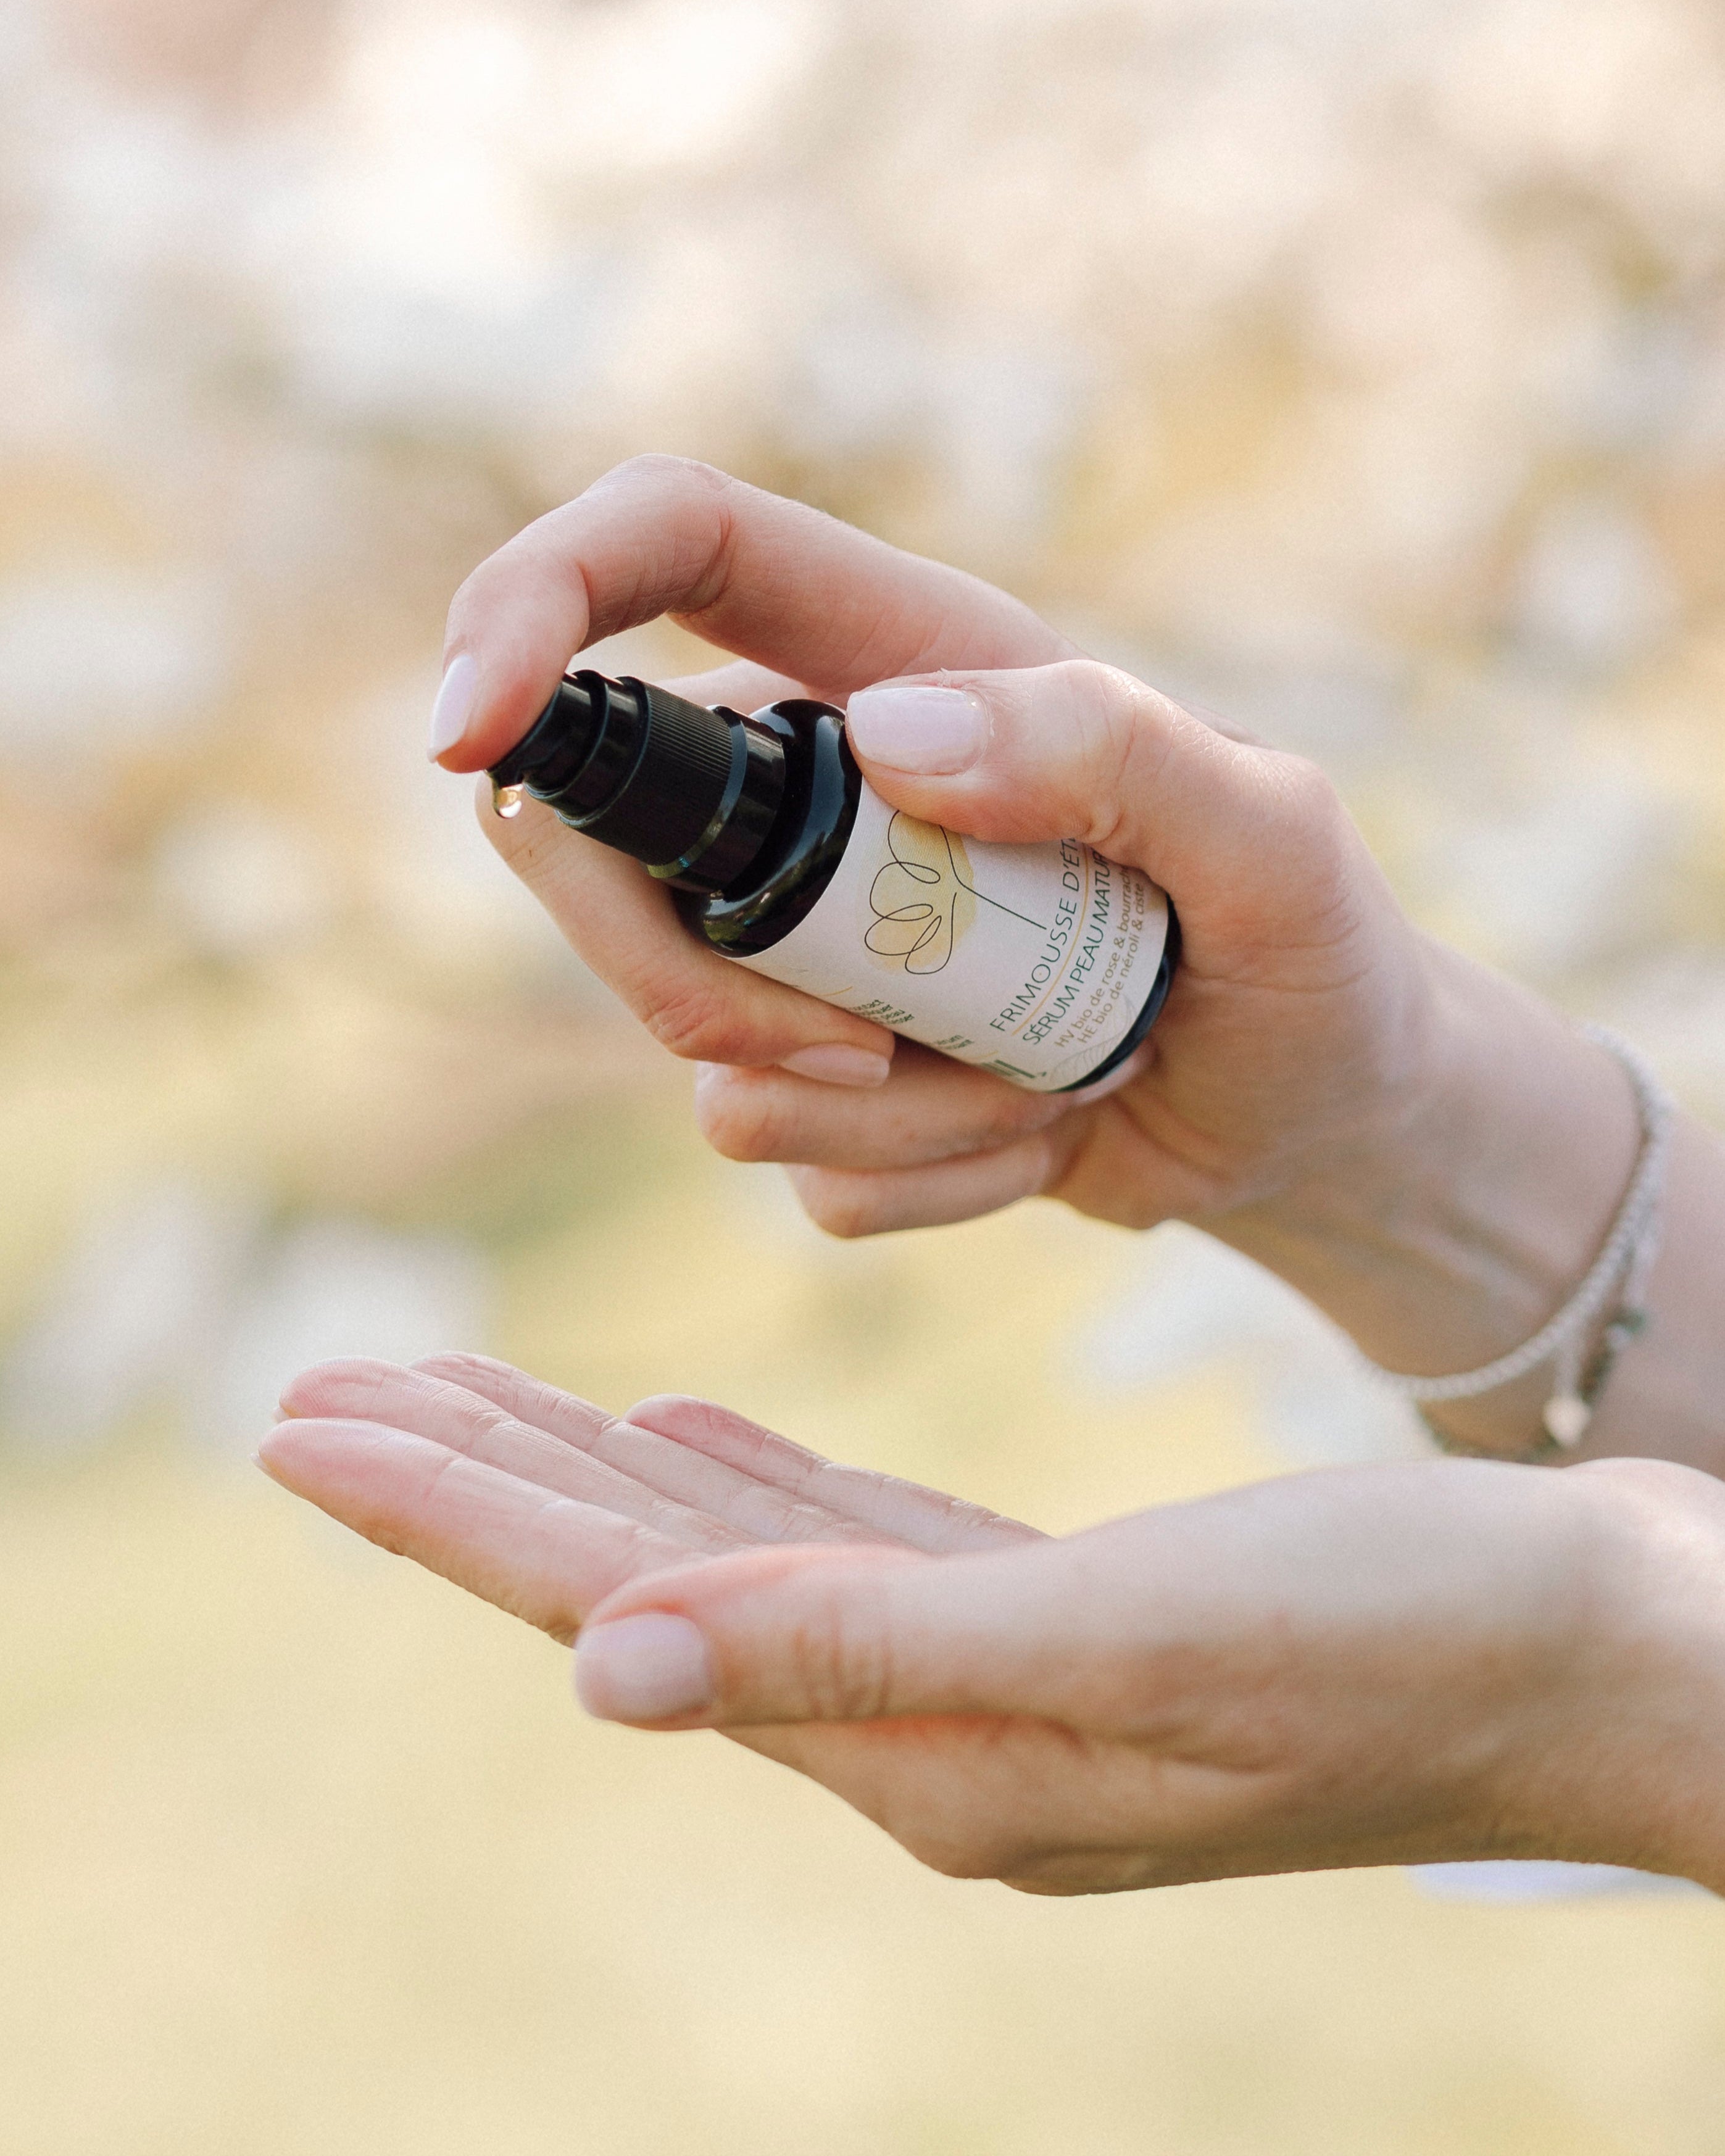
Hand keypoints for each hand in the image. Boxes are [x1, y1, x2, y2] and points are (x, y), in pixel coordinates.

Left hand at [259, 1355, 1724, 1894]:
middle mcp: (924, 1724)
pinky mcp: (1046, 1611)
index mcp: (922, 1744)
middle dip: (478, 1482)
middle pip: (643, 1579)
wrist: (1601, 1651)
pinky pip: (841, 1535)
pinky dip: (743, 1473)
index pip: (624, 1610)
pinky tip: (681, 1427)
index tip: (307, 1429)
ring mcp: (983, 1673)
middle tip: (323, 1396)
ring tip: (459, 1391)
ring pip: (725, 1547)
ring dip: (588, 1466)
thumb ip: (865, 1649)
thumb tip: (607, 1674)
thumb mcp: (1132, 1643)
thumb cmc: (1406, 1636)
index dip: (456, 1516)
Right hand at [432, 454, 1436, 1237]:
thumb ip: (1113, 753)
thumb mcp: (1268, 839)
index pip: (658, 544)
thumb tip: (887, 740)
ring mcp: (798, 938)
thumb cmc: (1310, 948)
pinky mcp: (812, 1073)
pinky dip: (909, 1181)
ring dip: (871, 1115)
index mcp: (898, 657)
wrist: (1315, 1108)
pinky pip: (774, 1154)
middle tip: (875, 1052)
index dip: (526, 606)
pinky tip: (1031, 1137)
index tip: (468, 728)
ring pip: (689, 1047)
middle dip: (691, 983)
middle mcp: (817, 786)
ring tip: (1039, 1092)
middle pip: (591, 841)